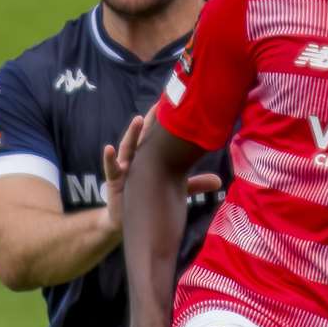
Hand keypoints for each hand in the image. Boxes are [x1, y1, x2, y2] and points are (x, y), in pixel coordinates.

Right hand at [103, 115, 222, 230]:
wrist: (128, 222)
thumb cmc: (150, 200)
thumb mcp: (174, 191)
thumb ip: (194, 185)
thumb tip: (219, 181)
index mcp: (149, 159)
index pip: (157, 137)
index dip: (164, 123)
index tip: (174, 106)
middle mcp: (136, 159)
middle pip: (144, 137)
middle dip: (151, 121)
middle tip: (159, 105)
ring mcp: (124, 169)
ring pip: (127, 148)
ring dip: (132, 134)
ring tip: (138, 120)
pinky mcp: (114, 182)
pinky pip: (111, 169)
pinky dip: (109, 159)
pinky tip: (108, 148)